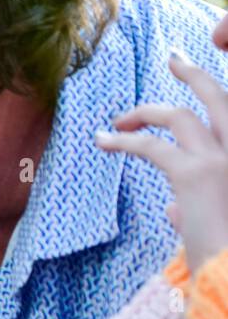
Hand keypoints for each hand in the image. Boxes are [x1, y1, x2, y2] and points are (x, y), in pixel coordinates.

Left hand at [96, 50, 227, 273]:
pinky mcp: (196, 173)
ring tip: (119, 120)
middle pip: (222, 98)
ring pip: (180, 114)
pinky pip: (151, 145)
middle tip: (174, 57)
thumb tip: (173, 209)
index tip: (199, 79)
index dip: (216, 98)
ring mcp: (225, 160)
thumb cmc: (227, 261)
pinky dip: (123, 140)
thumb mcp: (215, 229)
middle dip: (196, 74)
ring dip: (145, 112)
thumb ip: (196, 212)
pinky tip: (103, 141)